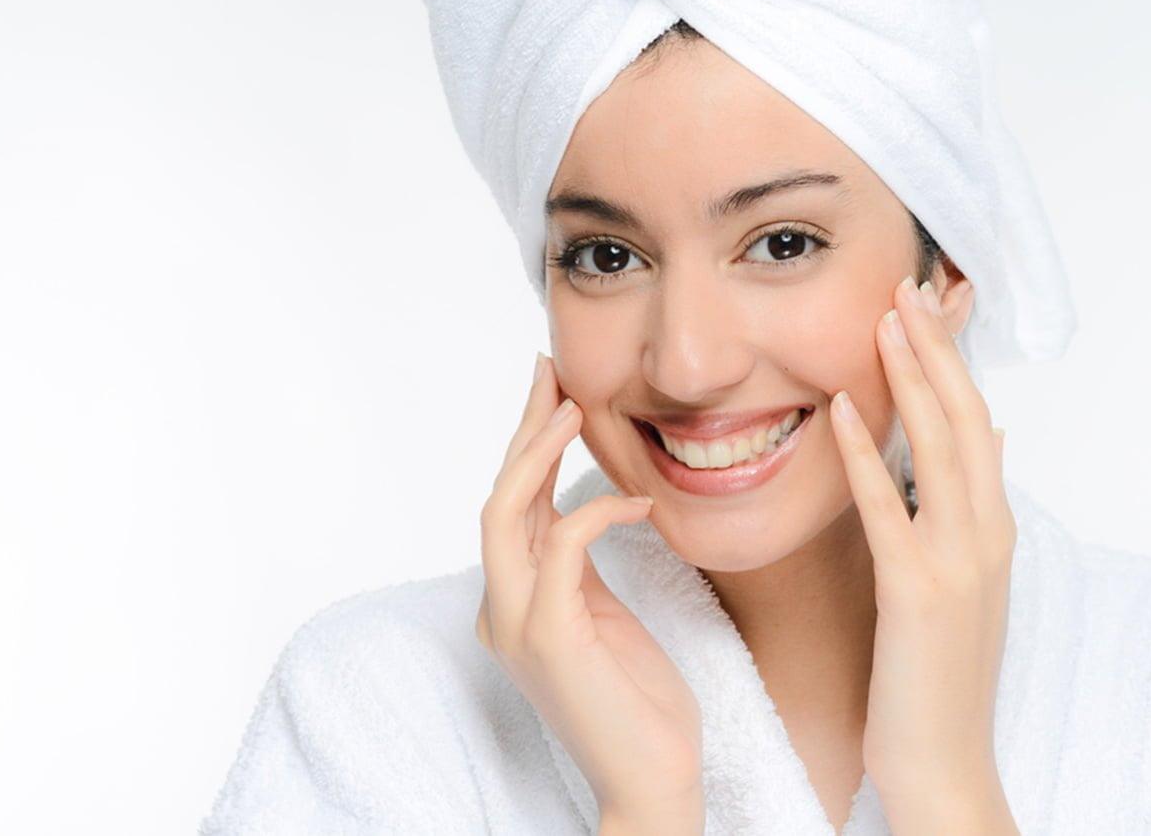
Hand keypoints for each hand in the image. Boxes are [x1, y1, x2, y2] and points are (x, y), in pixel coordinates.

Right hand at [476, 351, 703, 831]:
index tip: (551, 392)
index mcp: (512, 601)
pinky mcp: (550, 637)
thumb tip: (578, 508)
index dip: (527, 445)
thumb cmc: (637, 700)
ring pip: (506, 513)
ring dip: (539, 453)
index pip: (510, 506)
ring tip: (574, 406)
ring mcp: (516, 624)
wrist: (652, 778)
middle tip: (549, 371)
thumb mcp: (602, 614)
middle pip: (498, 497)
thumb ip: (577, 566)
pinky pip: (564, 549)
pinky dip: (598, 512)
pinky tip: (640, 502)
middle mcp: (500, 608)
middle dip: (523, 429)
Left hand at [829, 276, 1018, 833]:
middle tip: (905, 285)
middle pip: (966, 417)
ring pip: (941, 447)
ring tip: (882, 318)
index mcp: (990, 528)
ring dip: (911, 377)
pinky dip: (865, 453)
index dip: (950, 362)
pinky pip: (887, 508)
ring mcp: (958, 562)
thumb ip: (963, 512)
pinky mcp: (917, 593)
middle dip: (936, 348)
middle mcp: (985, 534)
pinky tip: (838, 407)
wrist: (942, 761)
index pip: (976, 423)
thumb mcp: (959, 580)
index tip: (920, 309)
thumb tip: (983, 446)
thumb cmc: (933, 672)